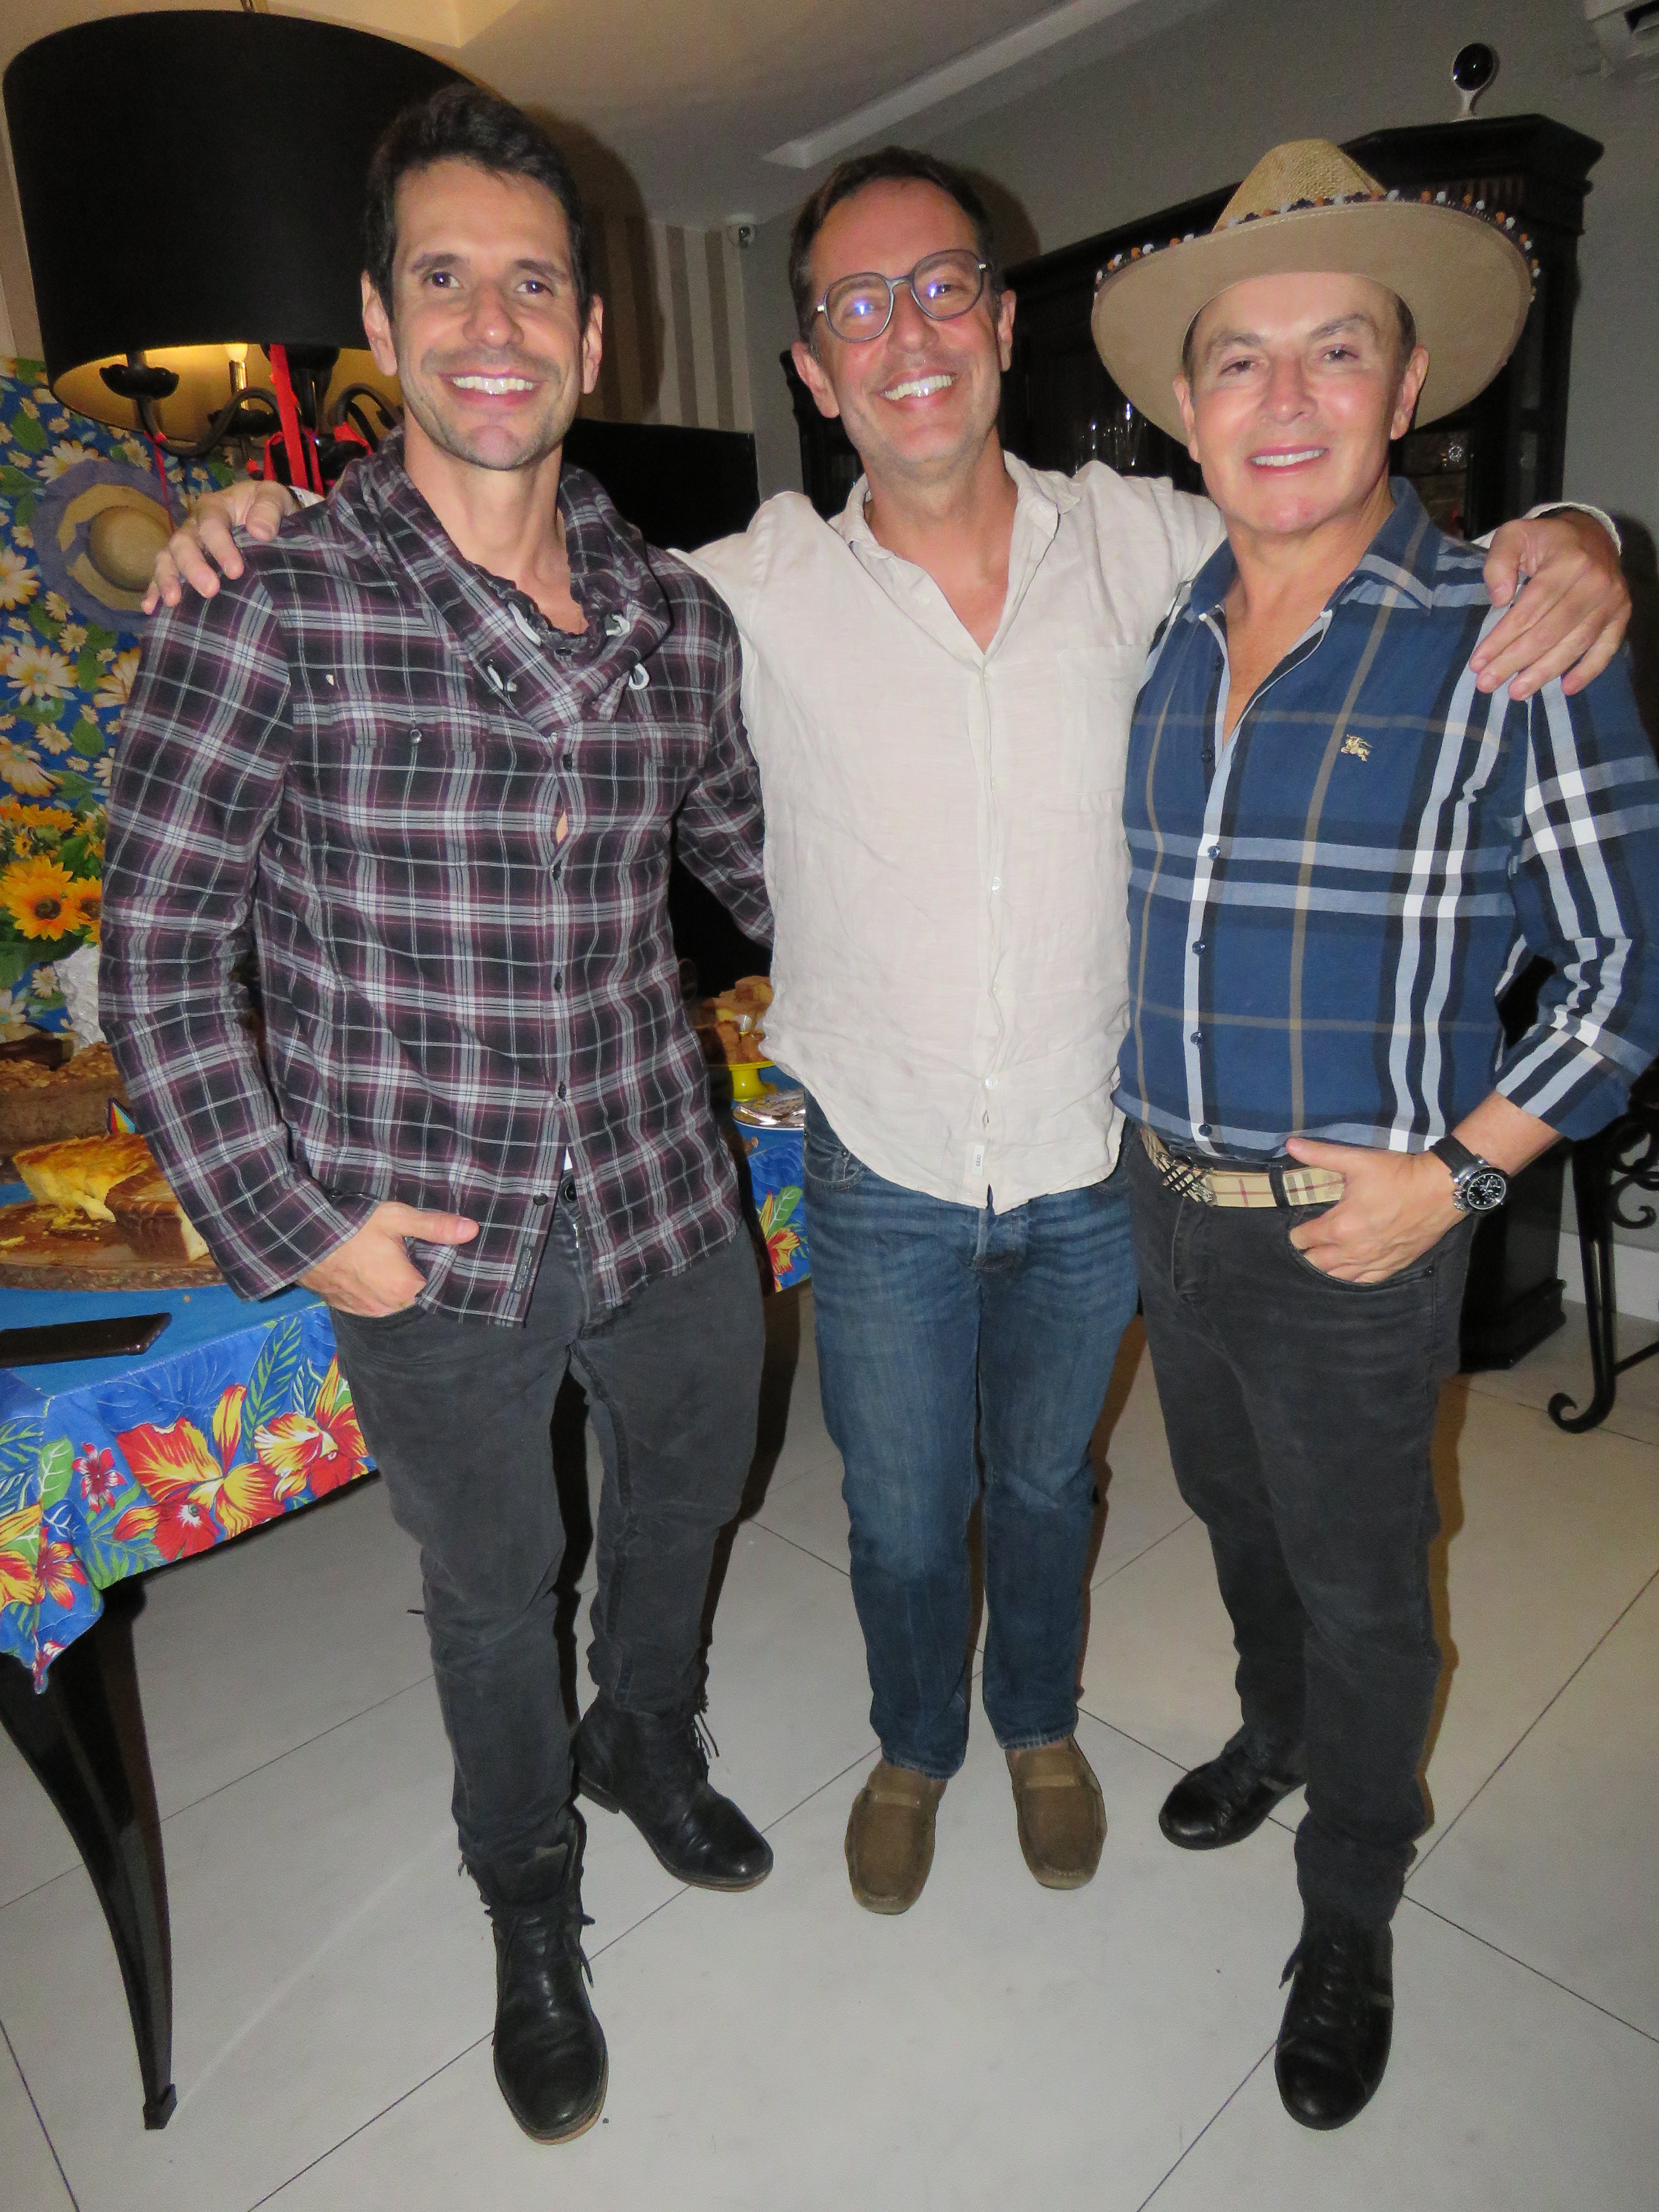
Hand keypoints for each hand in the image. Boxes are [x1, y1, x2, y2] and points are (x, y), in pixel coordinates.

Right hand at [141, 480, 298, 612]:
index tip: (236, 571)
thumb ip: (269, 509)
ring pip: (168, 558)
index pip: (211, 523)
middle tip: (210, 590)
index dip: (220, 546)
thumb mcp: (275, 498)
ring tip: (173, 601)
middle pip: (183, 542)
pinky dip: (156, 590)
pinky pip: (164, 574)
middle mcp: (195, 525)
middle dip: (193, 566)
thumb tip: (260, 531)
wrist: (269, 520)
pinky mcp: (184, 565)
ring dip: (168, 579)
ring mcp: (187, 545)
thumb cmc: (269, 509)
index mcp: (215, 507)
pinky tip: (152, 608)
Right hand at [300, 1201, 477, 1316]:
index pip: (437, 1288)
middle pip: (415, 1296)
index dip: (439, 1271)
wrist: (300, 1237)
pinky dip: (375, 1292)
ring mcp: (365, 1311)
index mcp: (405, 1289)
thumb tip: (472, 1230)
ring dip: (394, 1288)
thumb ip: (434, 1226)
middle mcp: (387, 1308)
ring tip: (391, 1263)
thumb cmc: (350, 1225)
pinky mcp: (346, 1309)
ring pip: (392, 1303)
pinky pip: (371, 1304)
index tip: (438, 1256)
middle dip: (416, 1279)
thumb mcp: (395, 1218)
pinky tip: (372, 1272)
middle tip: (412, 1255)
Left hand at [1282, 1138, 1458, 1283]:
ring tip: (1321, 1259)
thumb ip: (1321, 1155)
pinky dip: (1352, 1277)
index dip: (1296, 1234)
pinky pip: (1365, 1280)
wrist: (1441, 1189)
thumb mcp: (1357, 1160)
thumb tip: (1290, 1144)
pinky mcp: (1394, 1265)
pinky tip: (1348, 1272)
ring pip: (1339, 1277)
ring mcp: (1375, 1261)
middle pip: (1317, 1263)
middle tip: (1306, 1245)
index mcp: (1341, 1226)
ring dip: (1326, 1269)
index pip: (1304, 1239)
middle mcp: (1354, 1250)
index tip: (1297, 1227)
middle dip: (1307, 1255)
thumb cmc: (1398, 1174)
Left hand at [1473, 511, 1629, 699]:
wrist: (1590, 534)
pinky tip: (1566, 688)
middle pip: (1549, 632)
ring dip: (1543, 673)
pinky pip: (1606, 648)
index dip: (1503, 638)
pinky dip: (1588, 671)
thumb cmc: (1545, 540)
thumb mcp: (1514, 535)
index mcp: (1567, 561)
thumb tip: (1500, 599)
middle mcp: (1594, 582)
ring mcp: (1611, 600)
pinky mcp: (1621, 614)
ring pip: (1574, 644)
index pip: (1530, 608)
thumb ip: (1499, 561)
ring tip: (1516, 692)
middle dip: (1515, 661)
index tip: (1478, 662)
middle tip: (1488, 683)